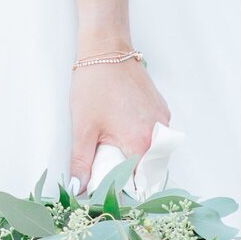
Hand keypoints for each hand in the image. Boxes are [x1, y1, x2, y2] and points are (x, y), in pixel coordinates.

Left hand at [69, 57, 169, 192]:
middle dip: (132, 177)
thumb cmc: (94, 85)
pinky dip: (144, 141)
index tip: (109, 190)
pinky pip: (157, 136)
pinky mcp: (162, 110)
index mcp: (141, 143)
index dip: (124, 191)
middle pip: (150, 171)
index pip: (139, 183)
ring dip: (139, 159)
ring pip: (156, 154)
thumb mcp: (83, 128)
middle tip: (108, 170)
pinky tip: (124, 134)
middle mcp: (159, 134)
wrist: (107, 49)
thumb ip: (81, 162)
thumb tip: (77, 188)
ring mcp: (163, 121)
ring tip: (115, 152)